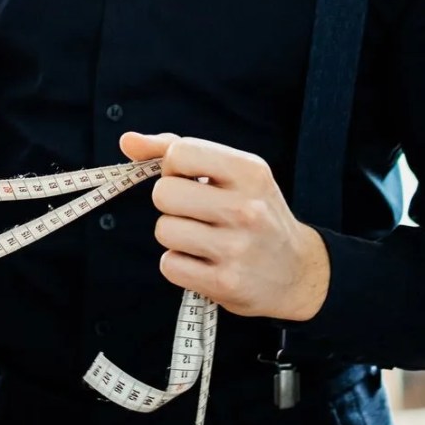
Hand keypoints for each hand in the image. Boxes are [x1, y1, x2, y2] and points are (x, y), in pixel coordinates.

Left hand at [120, 131, 329, 321]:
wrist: (297, 272)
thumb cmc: (254, 212)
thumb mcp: (232, 173)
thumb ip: (178, 150)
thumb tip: (127, 141)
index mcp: (250, 171)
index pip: (180, 152)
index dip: (173, 166)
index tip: (189, 178)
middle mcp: (246, 208)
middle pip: (164, 194)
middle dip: (170, 203)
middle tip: (195, 212)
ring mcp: (237, 248)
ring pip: (164, 230)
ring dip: (174, 236)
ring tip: (202, 239)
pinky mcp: (225, 283)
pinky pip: (169, 265)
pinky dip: (179, 265)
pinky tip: (204, 263)